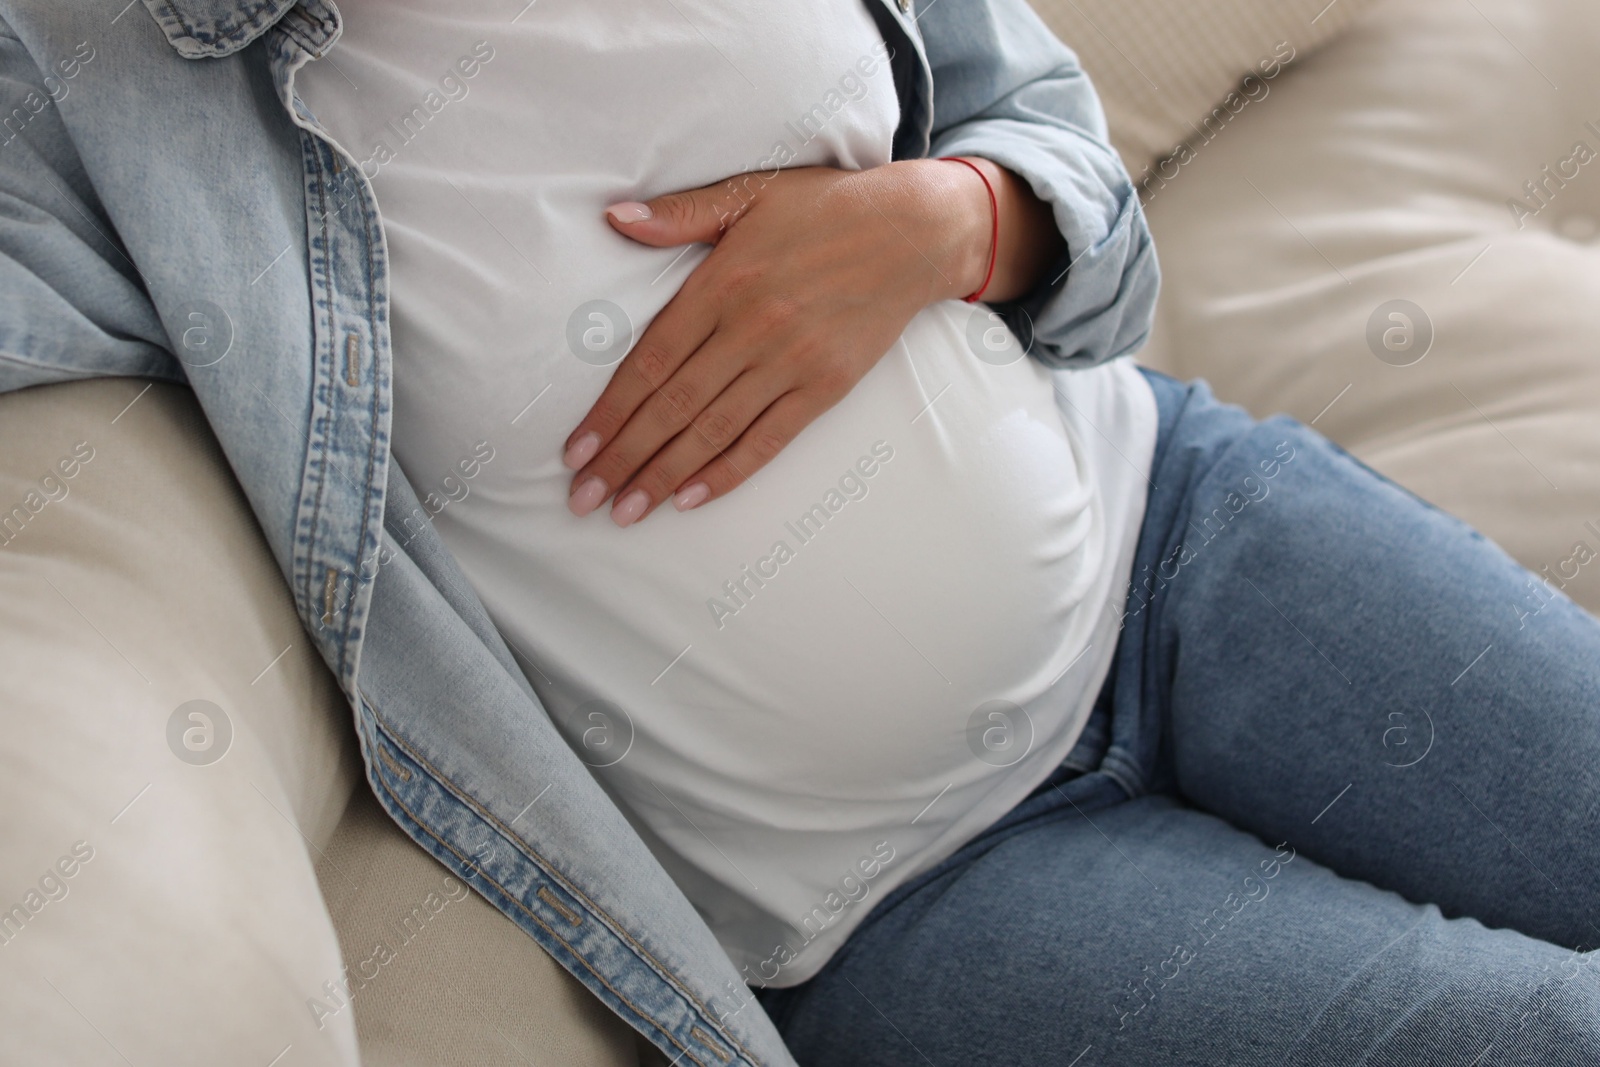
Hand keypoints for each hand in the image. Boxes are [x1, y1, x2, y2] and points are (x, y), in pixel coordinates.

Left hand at [563, 158, 1063, 526]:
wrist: (913, 231)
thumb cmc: (825, 209)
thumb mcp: (750, 193)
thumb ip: (680, 214)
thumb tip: (614, 217)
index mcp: (723, 282)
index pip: (651, 361)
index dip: (610, 410)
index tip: (576, 449)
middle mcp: (751, 328)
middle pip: (672, 406)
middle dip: (623, 458)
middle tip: (583, 498)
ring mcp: (790, 362)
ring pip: (713, 430)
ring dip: (663, 476)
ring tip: (625, 511)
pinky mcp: (825, 386)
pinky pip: (767, 439)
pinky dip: (727, 472)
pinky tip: (689, 499)